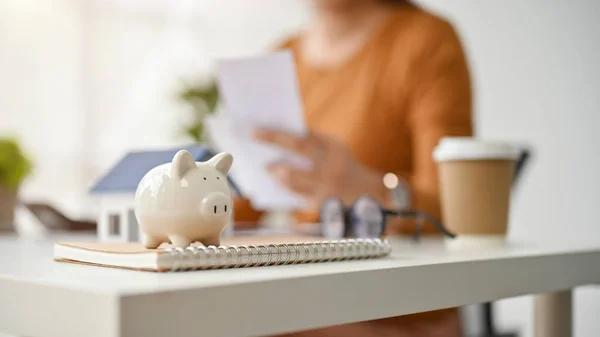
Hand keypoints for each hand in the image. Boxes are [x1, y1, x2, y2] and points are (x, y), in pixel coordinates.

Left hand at [253, 128, 386, 210]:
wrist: (367, 192)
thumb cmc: (343, 163)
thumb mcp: (334, 147)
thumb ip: (312, 139)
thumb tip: (280, 132)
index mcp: (333, 151)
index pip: (300, 141)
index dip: (275, 136)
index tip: (256, 131)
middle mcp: (329, 171)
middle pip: (293, 164)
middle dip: (271, 156)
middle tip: (253, 149)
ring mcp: (325, 191)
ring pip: (292, 183)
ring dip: (277, 175)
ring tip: (268, 168)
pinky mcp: (320, 205)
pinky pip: (296, 195)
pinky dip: (285, 187)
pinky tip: (277, 181)